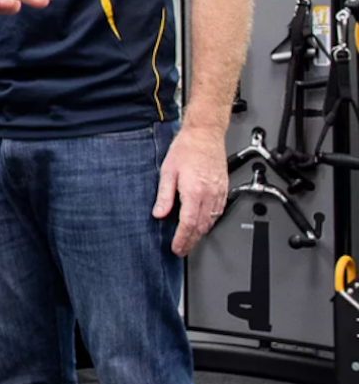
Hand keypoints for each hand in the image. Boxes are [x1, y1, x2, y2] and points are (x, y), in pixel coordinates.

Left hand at [152, 125, 228, 256]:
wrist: (205, 134)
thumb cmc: (186, 148)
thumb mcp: (167, 172)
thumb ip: (164, 196)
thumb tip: (159, 213)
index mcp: (194, 191)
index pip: (188, 224)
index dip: (182, 239)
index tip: (177, 248)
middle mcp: (209, 194)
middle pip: (201, 226)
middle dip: (191, 241)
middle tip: (182, 249)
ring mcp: (219, 192)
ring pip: (212, 220)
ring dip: (201, 233)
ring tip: (190, 240)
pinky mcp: (224, 188)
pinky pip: (219, 211)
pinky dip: (211, 221)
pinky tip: (203, 223)